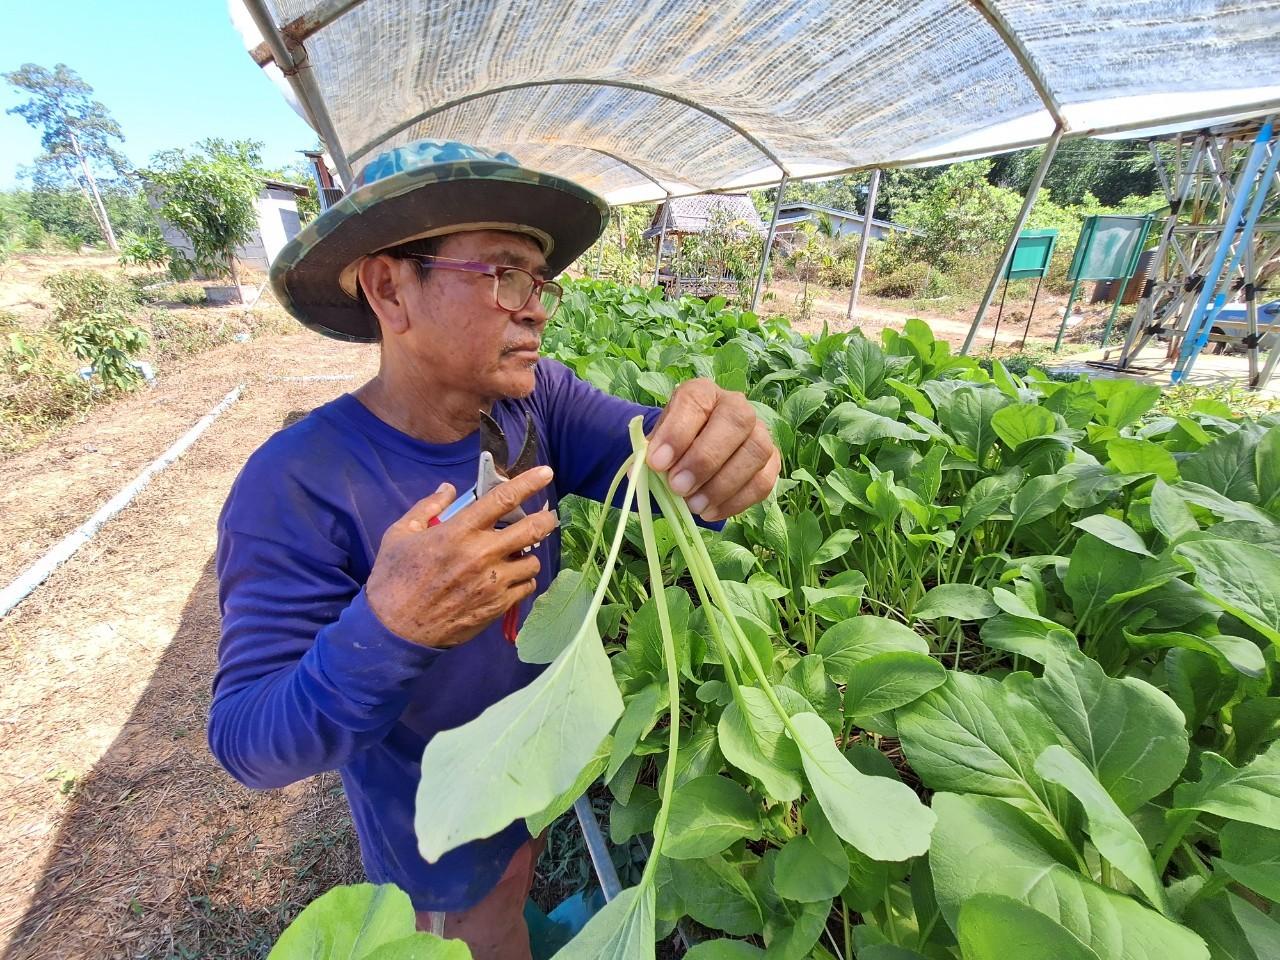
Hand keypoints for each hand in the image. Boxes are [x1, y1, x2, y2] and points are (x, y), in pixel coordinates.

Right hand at [365, 466, 558, 647]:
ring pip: (533, 561)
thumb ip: (427, 507)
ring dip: (530, 554)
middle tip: (547, 516)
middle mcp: (481, 554)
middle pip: (531, 529)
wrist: (395, 630)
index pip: (502, 499)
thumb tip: (449, 488)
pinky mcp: (497, 606)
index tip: (545, 472)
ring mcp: (493, 583)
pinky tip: (511, 577)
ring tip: (518, 554)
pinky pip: (527, 587)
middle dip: (545, 519)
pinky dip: (523, 579)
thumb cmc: (393, 579)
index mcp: (458, 532)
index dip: (528, 482)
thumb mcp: (399, 534)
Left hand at [646, 379, 780, 521]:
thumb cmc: (674, 445)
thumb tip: (639, 473)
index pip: (696, 401)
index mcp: (703, 393)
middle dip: (705, 459)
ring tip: (693, 505)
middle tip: (678, 487)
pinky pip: (763, 482)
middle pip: (736, 422)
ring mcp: (760, 433)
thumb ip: (648, 455)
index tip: (657, 463)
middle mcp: (737, 406)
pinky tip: (710, 512)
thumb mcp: (657, 443)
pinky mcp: (771, 462)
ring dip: (722, 484)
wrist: (693, 452)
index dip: (677, 432)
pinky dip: (736, 502)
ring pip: (755, 452)